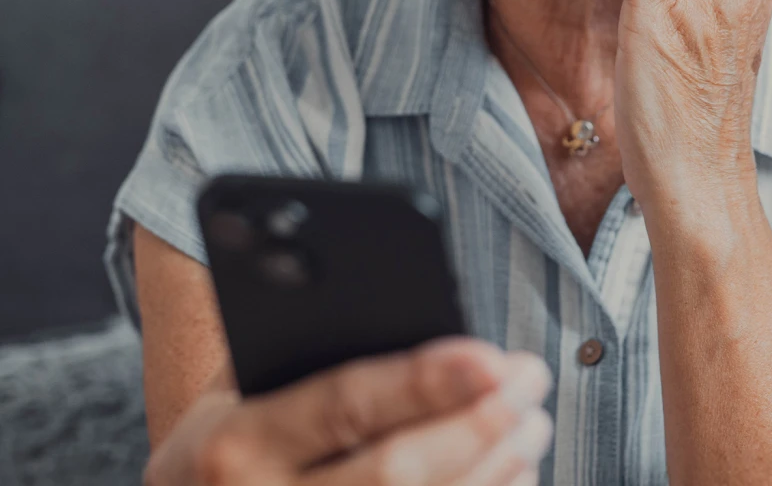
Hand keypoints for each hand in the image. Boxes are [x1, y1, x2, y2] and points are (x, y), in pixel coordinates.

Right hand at [144, 339, 552, 485]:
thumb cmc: (228, 444)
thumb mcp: (234, 391)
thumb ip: (303, 353)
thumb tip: (412, 312)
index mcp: (234, 443)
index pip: (345, 406)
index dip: (425, 382)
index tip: (493, 358)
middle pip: (396, 473)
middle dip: (478, 425)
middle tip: (531, 380)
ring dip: (494, 470)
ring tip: (531, 423)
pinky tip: (512, 474)